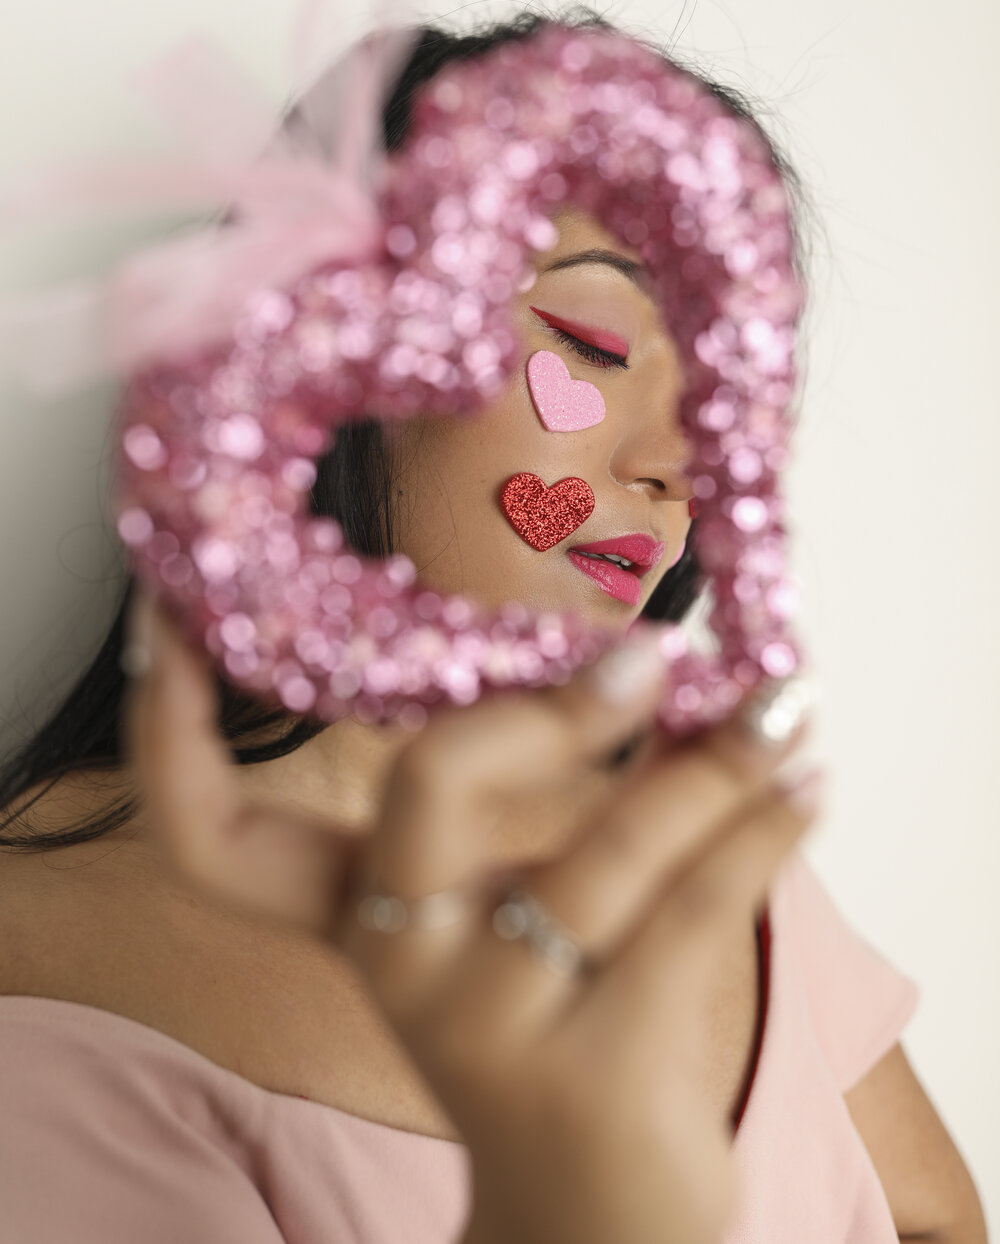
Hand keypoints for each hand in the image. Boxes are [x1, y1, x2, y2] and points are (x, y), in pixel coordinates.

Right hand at [122, 585, 819, 1243]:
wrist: (593, 1228)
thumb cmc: (554, 1029)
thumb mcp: (501, 919)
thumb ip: (532, 800)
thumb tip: (628, 652)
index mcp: (355, 918)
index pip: (210, 835)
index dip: (169, 732)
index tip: (173, 618)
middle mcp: (396, 968)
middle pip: (424, 791)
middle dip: (541, 708)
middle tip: (643, 656)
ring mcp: (488, 1026)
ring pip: (603, 853)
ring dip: (715, 766)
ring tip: (785, 710)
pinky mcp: (593, 1077)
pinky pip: (692, 910)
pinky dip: (762, 831)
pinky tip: (804, 784)